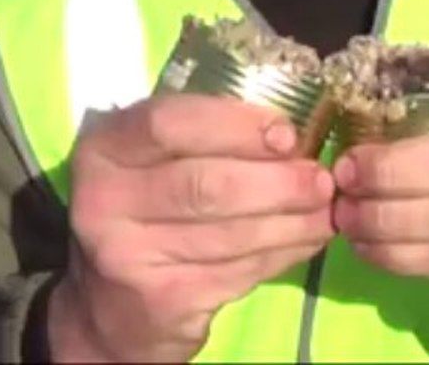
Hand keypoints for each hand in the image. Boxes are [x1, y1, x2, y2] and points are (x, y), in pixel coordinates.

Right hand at [48, 95, 335, 361]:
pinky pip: (239, 270)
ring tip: (324, 209)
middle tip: (322, 180)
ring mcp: (128, 254)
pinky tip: (307, 239)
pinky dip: (283, 252)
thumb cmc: (154, 210)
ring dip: (292, 221)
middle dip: (279, 182)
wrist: (112, 303)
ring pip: (231, 233)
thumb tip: (295, 135)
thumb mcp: (161, 161)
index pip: (168, 124)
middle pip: (207, 185)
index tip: (288, 134)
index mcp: (106, 149)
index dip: (235, 126)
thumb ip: (212, 138)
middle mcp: (104, 200)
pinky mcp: (161, 299)